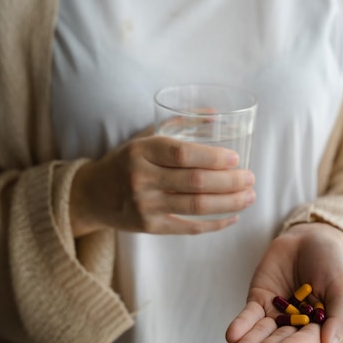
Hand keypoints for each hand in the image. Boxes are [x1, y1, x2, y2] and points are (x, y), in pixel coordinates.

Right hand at [70, 131, 255, 235]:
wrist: (92, 195)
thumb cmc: (125, 162)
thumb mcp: (143, 138)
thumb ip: (178, 124)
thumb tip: (215, 114)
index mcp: (141, 151)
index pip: (182, 154)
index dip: (213, 157)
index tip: (236, 158)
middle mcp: (141, 178)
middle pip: (195, 182)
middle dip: (230, 181)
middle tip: (251, 178)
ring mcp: (145, 205)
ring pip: (196, 206)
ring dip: (229, 202)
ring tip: (249, 196)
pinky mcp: (149, 227)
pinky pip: (189, 228)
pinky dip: (215, 224)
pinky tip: (232, 217)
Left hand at [226, 223, 342, 342]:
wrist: (310, 238)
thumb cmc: (332, 265)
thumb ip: (338, 319)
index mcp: (320, 328)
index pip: (305, 341)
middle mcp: (296, 327)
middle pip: (279, 341)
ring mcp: (275, 314)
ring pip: (261, 333)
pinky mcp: (259, 300)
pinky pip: (249, 315)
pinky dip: (241, 325)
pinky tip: (231, 336)